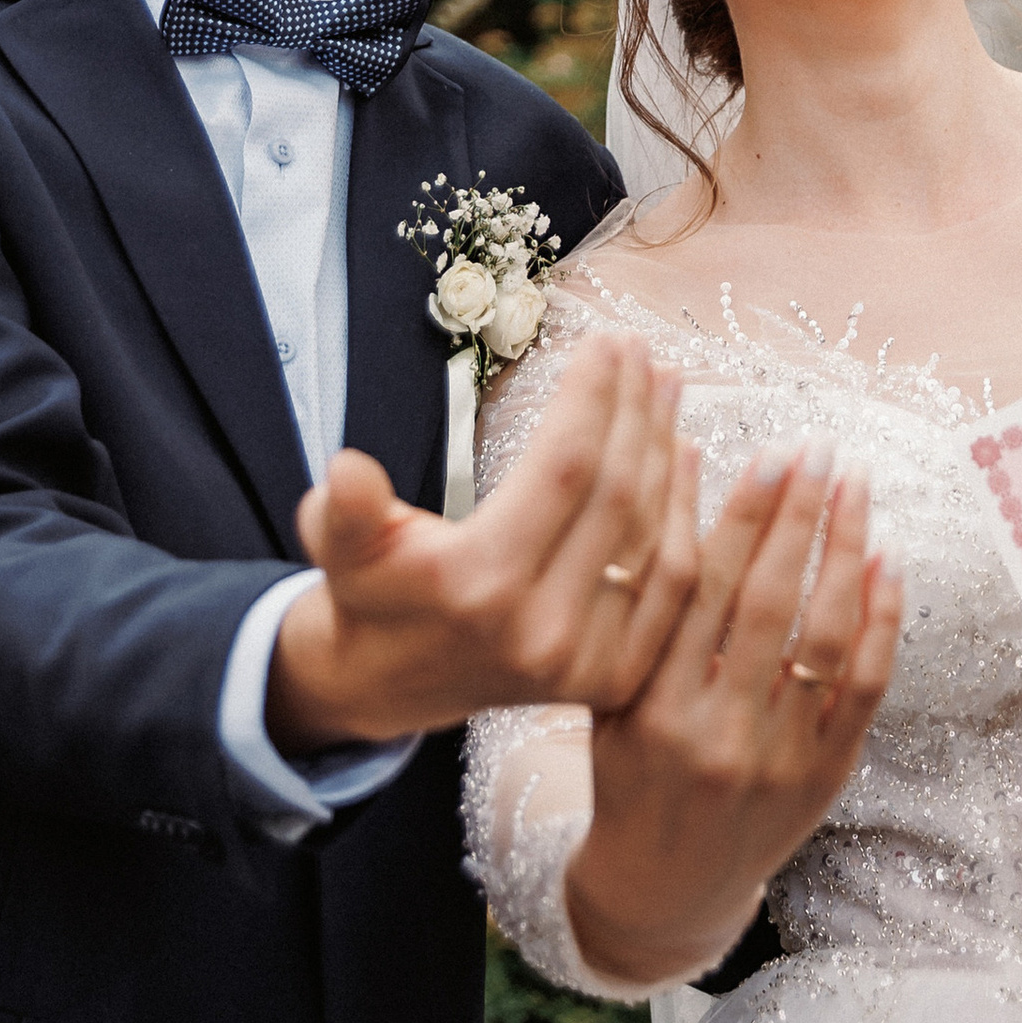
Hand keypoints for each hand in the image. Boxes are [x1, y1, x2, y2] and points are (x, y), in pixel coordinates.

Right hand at [268, 330, 690, 749]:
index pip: (562, 468)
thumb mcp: (339, 544)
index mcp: (479, 585)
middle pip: (616, 495)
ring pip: (653, 534)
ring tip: (665, 383)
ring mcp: (587, 661)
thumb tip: (346, 471)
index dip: (591, 396)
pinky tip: (681, 453)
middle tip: (638, 349)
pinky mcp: (614, 677)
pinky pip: (669, 582)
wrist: (388, 683)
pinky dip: (683, 513)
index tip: (603, 339)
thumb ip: (344, 508)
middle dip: (634, 409)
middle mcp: (543, 630)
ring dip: (664, 448)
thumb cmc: (368, 589)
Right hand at [564, 442, 904, 990]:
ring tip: (854, 485)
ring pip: (824, 637)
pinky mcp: (825, 776)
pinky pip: (866, 686)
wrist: (664, 887)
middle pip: (769, 602)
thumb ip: (643, 605)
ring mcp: (779, 759)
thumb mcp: (611, 695)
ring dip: (845, 549)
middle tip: (818, 449)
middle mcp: (716, 734)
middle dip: (798, 516)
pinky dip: (882, 618)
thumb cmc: (630, 769)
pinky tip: (887, 558)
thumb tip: (681, 474)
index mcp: (651, 708)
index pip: (705, 590)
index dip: (740, 516)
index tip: (767, 454)